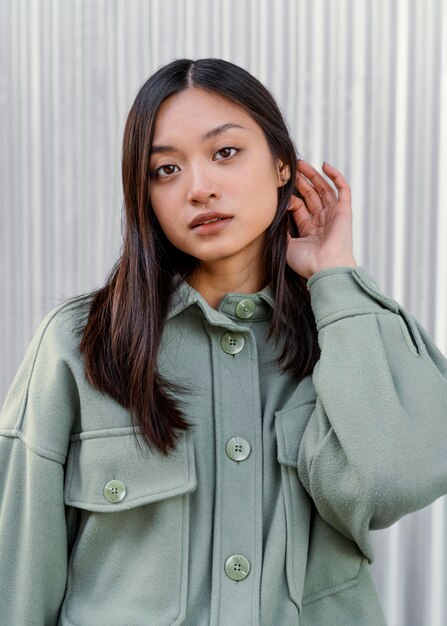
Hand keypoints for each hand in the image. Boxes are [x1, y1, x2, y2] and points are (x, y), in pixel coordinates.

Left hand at [286, 160, 356, 279]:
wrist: (325, 267)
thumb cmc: (306, 262)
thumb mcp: (287, 246)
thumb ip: (282, 230)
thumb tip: (275, 215)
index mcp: (309, 231)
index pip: (299, 207)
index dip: (290, 198)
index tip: (279, 190)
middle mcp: (322, 222)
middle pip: (310, 196)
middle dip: (300, 182)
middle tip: (290, 168)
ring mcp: (334, 216)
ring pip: (324, 190)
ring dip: (313, 176)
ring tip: (301, 163)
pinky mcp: (345, 211)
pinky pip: (343, 190)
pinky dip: (336, 177)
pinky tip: (325, 165)